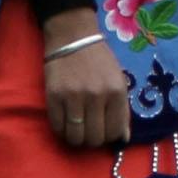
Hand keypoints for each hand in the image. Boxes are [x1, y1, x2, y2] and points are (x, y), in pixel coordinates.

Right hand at [41, 10, 130, 152]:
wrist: (73, 38)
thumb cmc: (100, 61)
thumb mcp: (118, 81)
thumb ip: (122, 110)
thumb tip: (123, 139)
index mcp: (116, 91)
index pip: (115, 131)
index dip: (110, 137)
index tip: (105, 131)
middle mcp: (96, 96)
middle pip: (95, 138)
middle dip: (93, 140)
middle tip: (91, 131)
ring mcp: (73, 98)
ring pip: (75, 137)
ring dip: (77, 138)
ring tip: (78, 129)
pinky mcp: (54, 98)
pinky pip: (58, 128)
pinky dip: (62, 131)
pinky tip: (66, 122)